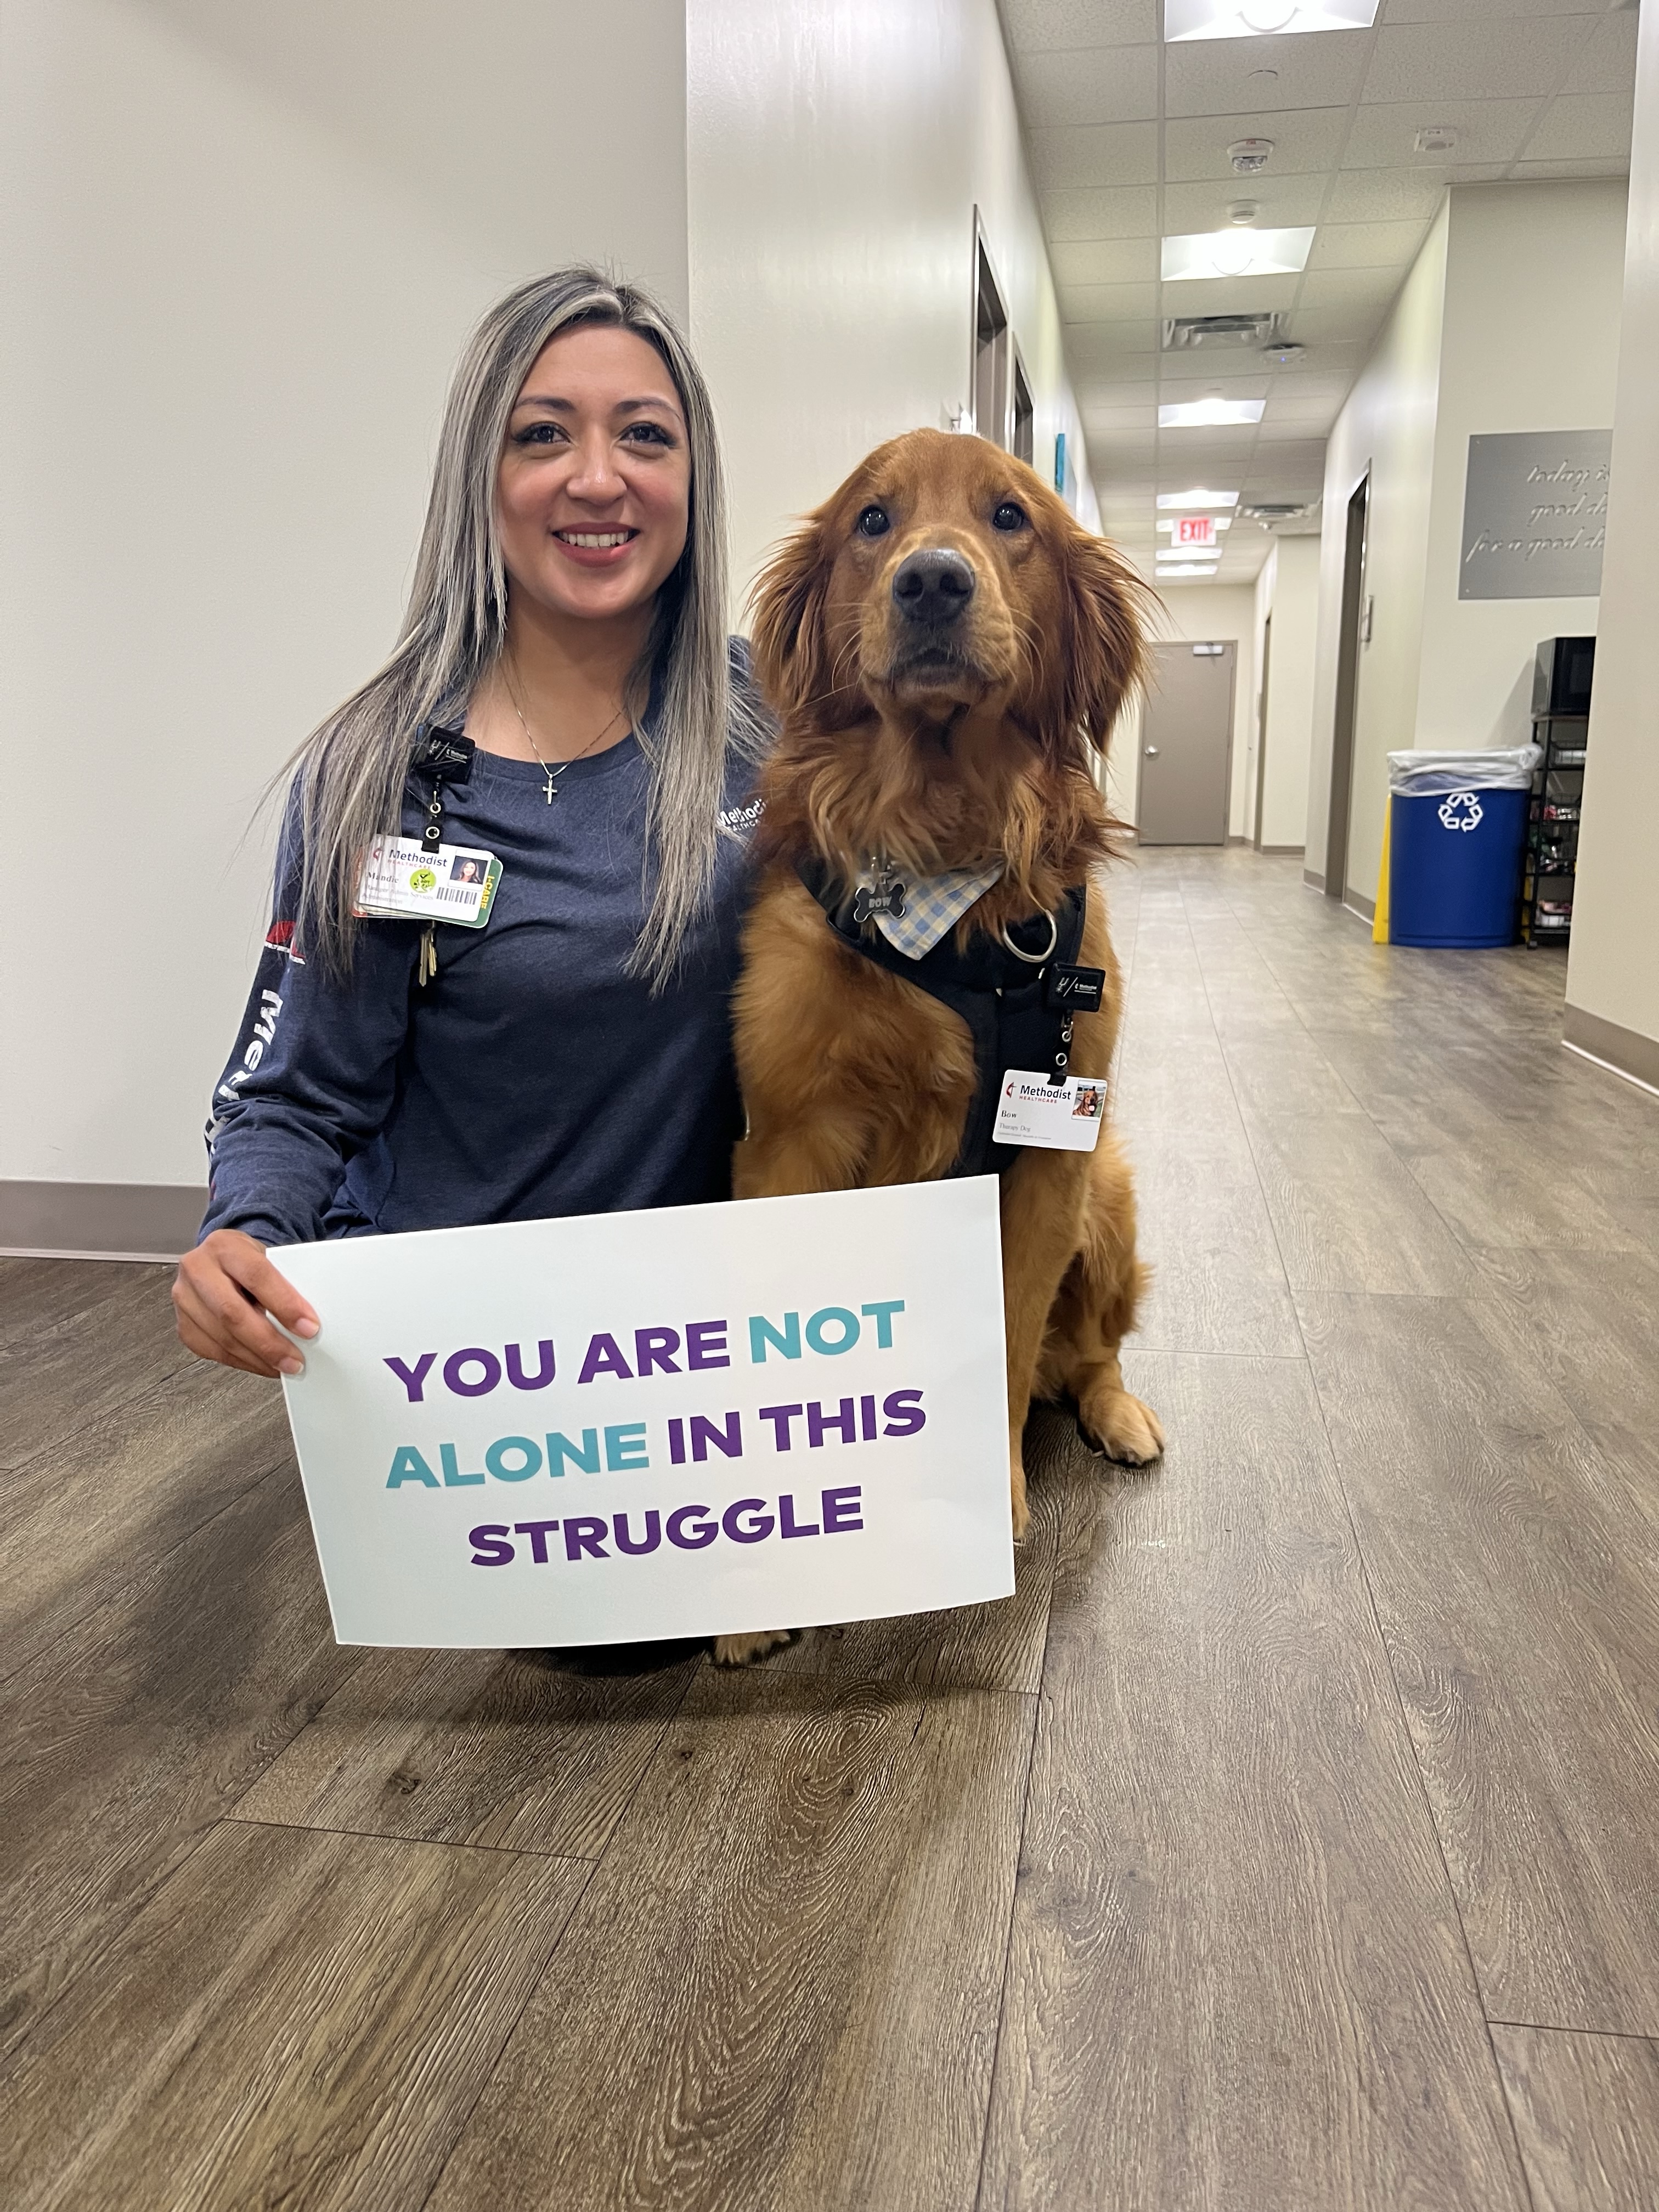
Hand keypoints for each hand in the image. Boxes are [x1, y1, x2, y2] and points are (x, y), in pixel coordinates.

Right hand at [173, 1229, 319, 1378]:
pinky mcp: (184, 1325)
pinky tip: (263, 1364)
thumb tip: (308, 1321)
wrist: (221, 1263)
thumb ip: (286, 1282)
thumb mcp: (269, 1258)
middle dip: (269, 1342)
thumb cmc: (249, 1262)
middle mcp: (197, 1269)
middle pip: (232, 1312)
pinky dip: (244, 1362)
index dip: (284, 1304)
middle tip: (295, 1359)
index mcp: (224, 1246)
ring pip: (222, 1337)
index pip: (257, 1276)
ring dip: (258, 1358)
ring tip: (284, 1365)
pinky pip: (214, 1351)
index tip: (308, 1327)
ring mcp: (185, 1299)